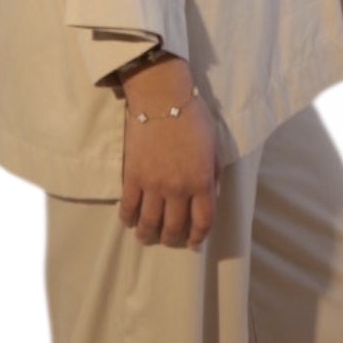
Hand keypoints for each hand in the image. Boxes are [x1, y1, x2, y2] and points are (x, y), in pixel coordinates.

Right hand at [118, 57, 221, 249]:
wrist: (161, 99)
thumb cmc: (193, 118)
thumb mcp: (215, 147)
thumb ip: (214, 175)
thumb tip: (210, 198)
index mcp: (202, 182)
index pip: (203, 221)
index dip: (198, 237)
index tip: (193, 244)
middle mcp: (178, 189)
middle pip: (174, 227)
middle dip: (172, 239)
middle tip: (169, 239)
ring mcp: (153, 185)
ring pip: (149, 222)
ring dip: (148, 235)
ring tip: (146, 237)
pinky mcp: (132, 177)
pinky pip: (128, 206)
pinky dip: (128, 218)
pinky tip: (129, 221)